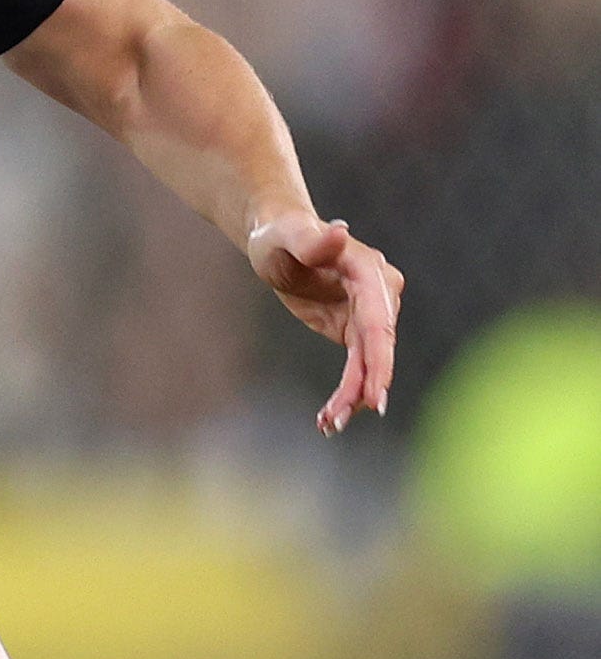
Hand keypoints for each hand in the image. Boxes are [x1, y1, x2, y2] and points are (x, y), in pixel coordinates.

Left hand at [247, 209, 402, 436]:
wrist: (279, 239)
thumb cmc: (280, 233)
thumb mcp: (286, 236)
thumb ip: (311, 239)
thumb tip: (339, 233)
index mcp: (367, 272)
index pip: (379, 323)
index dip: (379, 361)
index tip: (375, 396)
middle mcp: (378, 294)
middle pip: (377, 349)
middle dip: (364, 388)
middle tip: (339, 421)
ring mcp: (370, 314)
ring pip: (368, 364)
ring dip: (352, 398)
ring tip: (329, 425)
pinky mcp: (356, 329)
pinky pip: (357, 366)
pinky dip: (347, 392)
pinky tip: (329, 417)